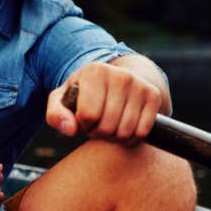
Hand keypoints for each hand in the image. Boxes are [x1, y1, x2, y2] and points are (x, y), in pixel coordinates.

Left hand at [46, 61, 162, 144]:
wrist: (120, 80)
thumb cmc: (86, 94)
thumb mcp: (64, 99)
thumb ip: (56, 114)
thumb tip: (70, 129)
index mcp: (95, 71)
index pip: (88, 115)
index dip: (84, 124)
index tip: (84, 118)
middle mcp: (120, 75)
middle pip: (107, 126)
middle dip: (99, 133)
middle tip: (98, 124)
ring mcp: (139, 85)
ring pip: (125, 132)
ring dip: (115, 137)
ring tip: (110, 125)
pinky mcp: (153, 96)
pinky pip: (142, 132)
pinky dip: (132, 138)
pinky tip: (125, 128)